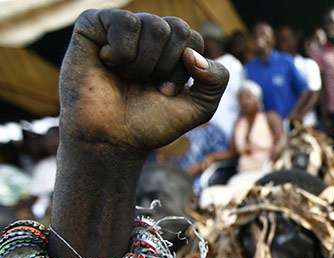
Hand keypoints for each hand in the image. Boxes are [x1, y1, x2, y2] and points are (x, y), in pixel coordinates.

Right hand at [59, 9, 228, 152]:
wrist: (111, 139)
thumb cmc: (151, 123)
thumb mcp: (200, 107)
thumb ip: (217, 79)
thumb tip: (191, 52)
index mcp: (171, 48)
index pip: (194, 39)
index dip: (184, 71)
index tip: (165, 92)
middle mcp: (147, 34)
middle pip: (178, 28)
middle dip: (166, 66)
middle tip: (147, 85)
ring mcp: (121, 28)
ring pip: (153, 25)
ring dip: (144, 63)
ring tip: (126, 77)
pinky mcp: (94, 25)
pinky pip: (124, 21)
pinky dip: (121, 50)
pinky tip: (108, 62)